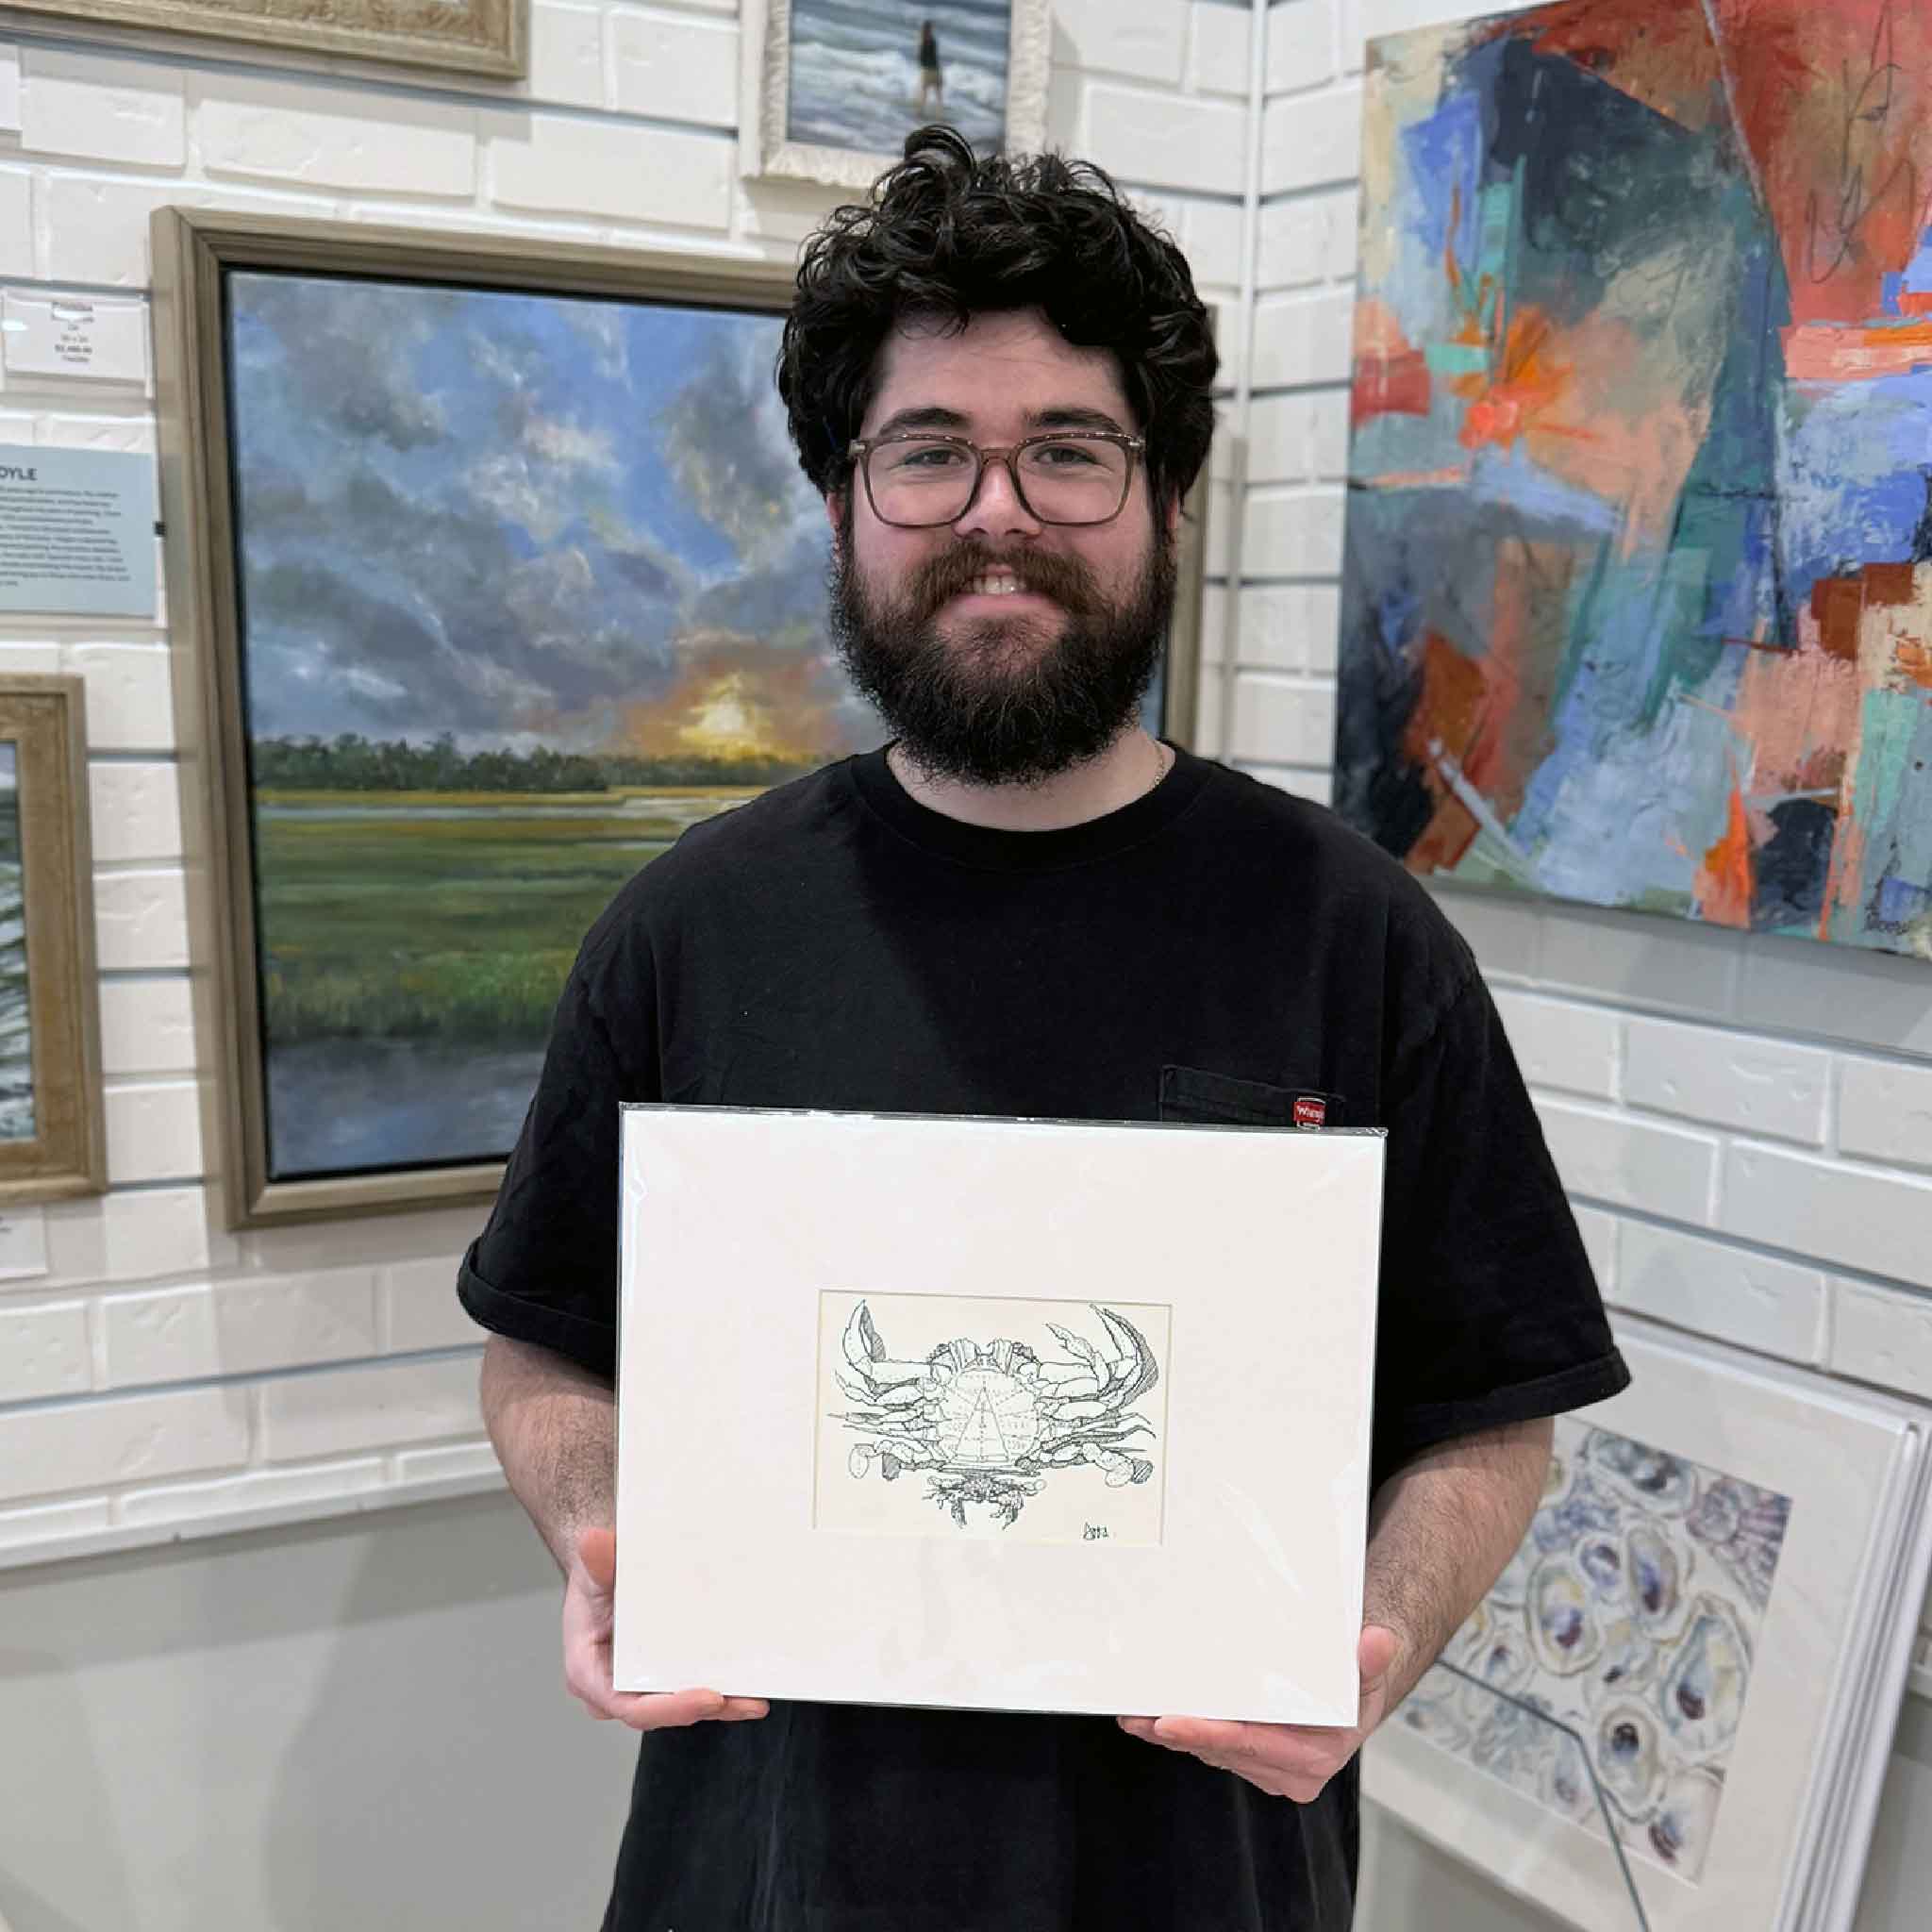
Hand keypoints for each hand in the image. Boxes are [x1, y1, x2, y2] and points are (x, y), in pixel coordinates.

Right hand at [562, 1526, 768, 1729]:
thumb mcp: (593, 1567)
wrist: (603, 1572)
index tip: (709, 1697)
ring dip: (719, 1706)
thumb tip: (593, 1542)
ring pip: (679, 1705)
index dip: (671, 1707)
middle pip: (662, 1712)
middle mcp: (614, 1689)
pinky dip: (717, 1690)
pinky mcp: (658, 1677)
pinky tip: (747, 1685)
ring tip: (754, 1700)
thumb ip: (597, 1561)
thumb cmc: (595, 1577)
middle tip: (745, 1701)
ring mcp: (638, 1686)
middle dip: (705, 1709)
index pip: (631, 1707)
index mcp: (589, 1674)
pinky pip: (686, 1689)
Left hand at [1116, 1624, 1400, 1802]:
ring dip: (1172, 1736)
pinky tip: (1150, 1720)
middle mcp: (1289, 1771)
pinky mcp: (1250, 1757)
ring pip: (1212, 1752)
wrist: (1356, 1688)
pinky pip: (1211, 1747)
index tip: (1173, 1723)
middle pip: (1224, 1751)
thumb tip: (1376, 1641)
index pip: (1252, 1745)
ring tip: (1133, 1717)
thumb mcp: (1368, 1666)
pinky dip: (1181, 1734)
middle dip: (1179, 1736)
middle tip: (1138, 1718)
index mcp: (1316, 1756)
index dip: (1210, 1734)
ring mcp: (1266, 1767)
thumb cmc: (1357, 1677)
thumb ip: (1371, 1658)